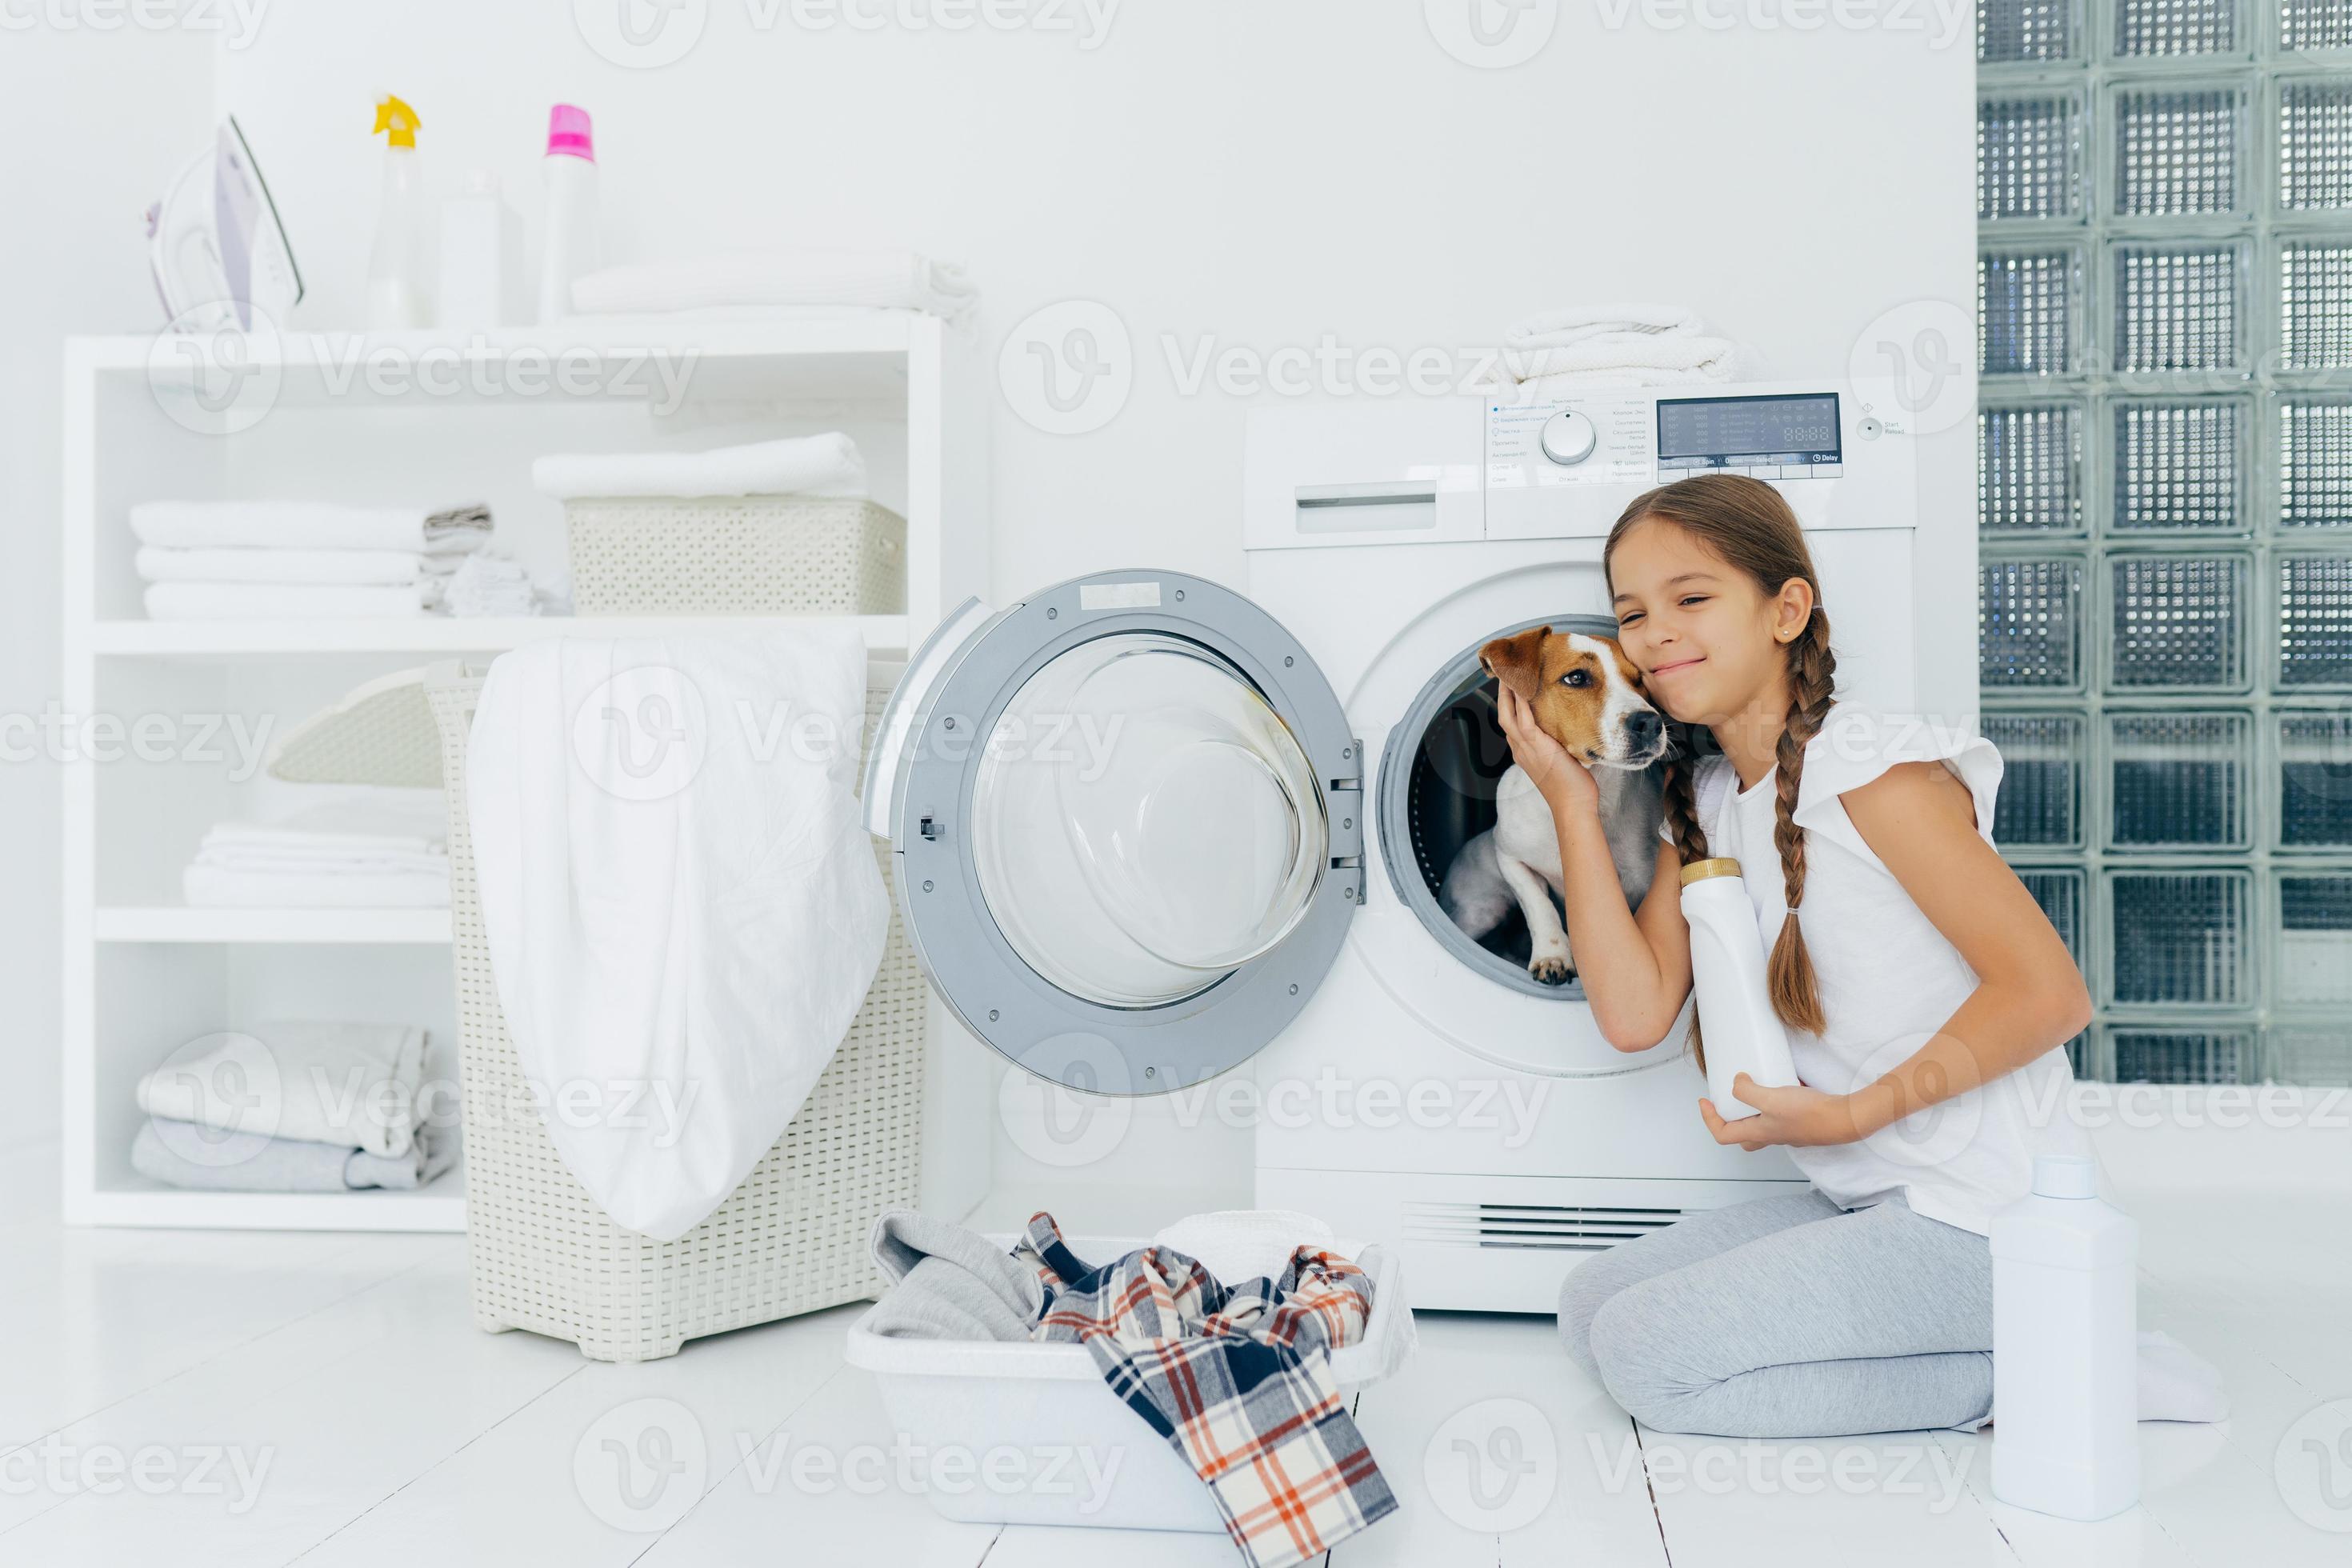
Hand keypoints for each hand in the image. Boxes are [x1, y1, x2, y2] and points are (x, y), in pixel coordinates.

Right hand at [1495, 684, 1595, 815]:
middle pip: (1503, 715)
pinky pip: (1524, 721)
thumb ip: (1559, 745)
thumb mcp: (1562, 761)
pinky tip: (1524, 689)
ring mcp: (1526, 749)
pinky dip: (1521, 704)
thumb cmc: (1572, 788)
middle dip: (1503, 693)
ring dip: (1508, 693)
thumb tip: (1571, 731)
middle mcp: (1520, 749)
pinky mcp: (1537, 748)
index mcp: (1524, 753)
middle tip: (1507, 673)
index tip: (1513, 687)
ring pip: (1508, 715)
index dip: (1509, 704)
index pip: (1511, 723)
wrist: (1573, 806)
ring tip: (1511, 673)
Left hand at [1699, 1075, 1864, 1150]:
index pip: (1723, 1135)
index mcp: (1758, 1133)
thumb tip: (1736, 1082)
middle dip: (1731, 1119)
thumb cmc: (1808, 1114)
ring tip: (1755, 1087)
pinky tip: (1783, 1082)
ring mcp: (1788, 1130)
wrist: (1843, 1119)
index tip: (1705, 1102)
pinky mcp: (1802, 1122)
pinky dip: (1777, 1100)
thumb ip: (1747, 1091)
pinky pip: (1782, 1114)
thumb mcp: (1770, 1098)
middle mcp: (1771, 1135)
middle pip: (1743, 1134)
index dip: (1709, 1119)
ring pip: (1762, 1124)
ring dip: (1754, 1109)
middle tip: (1728, 1100)